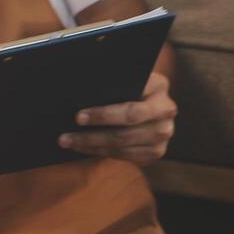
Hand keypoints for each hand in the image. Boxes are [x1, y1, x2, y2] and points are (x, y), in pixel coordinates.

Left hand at [58, 71, 175, 165]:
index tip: (78, 117)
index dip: (103, 115)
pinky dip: (103, 152)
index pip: (129, 108)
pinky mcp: (157, 151)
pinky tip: (85, 148)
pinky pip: (127, 156)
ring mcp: (164, 133)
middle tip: (66, 137)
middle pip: (125, 132)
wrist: (147, 98)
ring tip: (69, 143)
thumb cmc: (128, 83)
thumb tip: (79, 90)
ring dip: (92, 146)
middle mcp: (166, 111)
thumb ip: (110, 82)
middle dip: (92, 136)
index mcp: (159, 86)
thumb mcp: (124, 77)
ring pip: (123, 146)